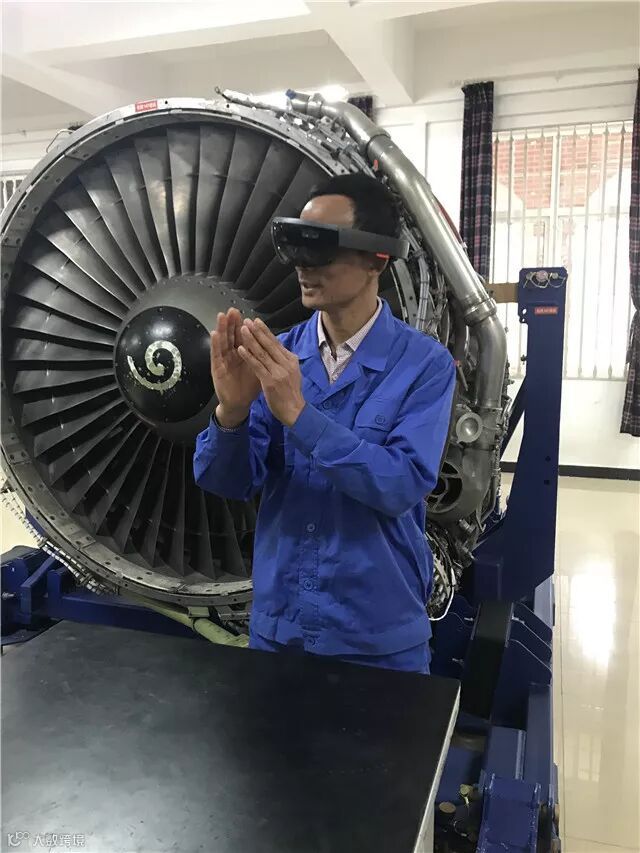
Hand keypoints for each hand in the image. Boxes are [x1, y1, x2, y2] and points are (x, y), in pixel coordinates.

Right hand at [210, 309, 260, 425]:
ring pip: (223, 341)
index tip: (247, 314)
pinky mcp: (217, 369)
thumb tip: (275, 344)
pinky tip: (214, 333)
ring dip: (222, 328)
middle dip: (233, 323)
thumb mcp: (259, 369)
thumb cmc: (249, 387)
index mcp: (243, 354)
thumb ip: (263, 357)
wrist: (240, 403)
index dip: (245, 326)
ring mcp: (223, 361)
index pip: (244, 337)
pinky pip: (215, 355)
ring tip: (222, 316)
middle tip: (233, 310)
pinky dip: (215, 344)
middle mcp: (232, 355)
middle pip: (232, 336)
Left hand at [237, 318, 305, 426]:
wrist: (294, 411)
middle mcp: (286, 363)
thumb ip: (284, 361)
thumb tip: (277, 348)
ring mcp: (278, 372)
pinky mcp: (270, 381)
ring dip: (251, 339)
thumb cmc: (291, 393)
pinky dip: (248, 356)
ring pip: (262, 352)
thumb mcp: (292, 373)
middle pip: (269, 344)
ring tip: (242, 329)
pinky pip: (257, 365)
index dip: (265, 331)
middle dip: (257, 331)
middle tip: (247, 320)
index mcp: (291, 360)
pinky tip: (240, 348)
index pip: (276, 342)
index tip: (256, 321)